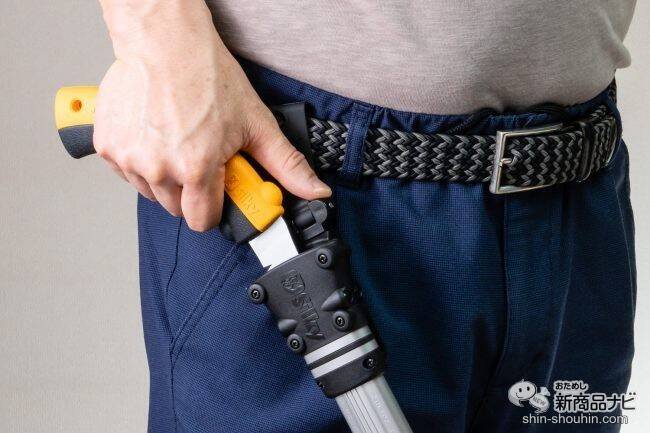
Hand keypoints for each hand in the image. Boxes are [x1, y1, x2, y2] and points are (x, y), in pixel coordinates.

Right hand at [94, 0, 330, 230]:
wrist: (165, 42)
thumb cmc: (207, 76)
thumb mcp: (256, 123)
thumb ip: (286, 165)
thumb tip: (315, 191)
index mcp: (196, 167)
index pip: (202, 221)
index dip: (215, 208)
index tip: (218, 193)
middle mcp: (159, 167)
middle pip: (177, 208)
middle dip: (192, 190)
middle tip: (200, 157)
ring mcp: (129, 158)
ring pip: (152, 193)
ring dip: (166, 177)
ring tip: (178, 142)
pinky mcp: (108, 147)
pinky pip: (128, 173)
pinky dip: (142, 162)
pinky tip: (156, 136)